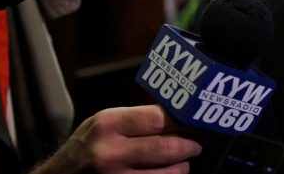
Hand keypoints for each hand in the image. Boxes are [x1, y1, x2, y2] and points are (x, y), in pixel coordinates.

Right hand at [32, 105, 201, 173]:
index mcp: (108, 125)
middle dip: (189, 146)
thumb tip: (177, 115)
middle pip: (167, 148)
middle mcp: (111, 153)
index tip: (194, 122)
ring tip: (183, 161)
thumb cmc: (86, 146)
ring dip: (182, 168)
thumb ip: (136, 118)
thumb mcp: (104, 122)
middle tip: (197, 144)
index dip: (182, 122)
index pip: (157, 120)